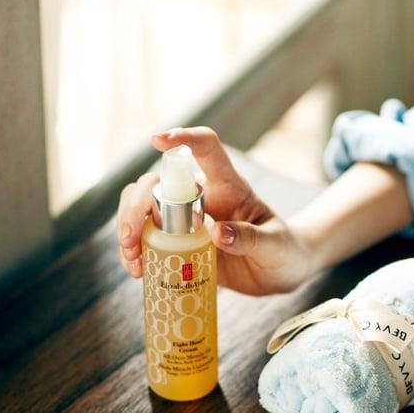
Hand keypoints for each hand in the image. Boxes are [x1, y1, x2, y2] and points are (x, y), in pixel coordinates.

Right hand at [117, 126, 313, 294]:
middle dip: (137, 205)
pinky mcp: (179, 245)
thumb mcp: (275, 246)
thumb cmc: (284, 251)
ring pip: (144, 208)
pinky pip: (148, 241)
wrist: (281, 273)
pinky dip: (136, 253)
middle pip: (158, 183)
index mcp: (229, 187)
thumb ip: (251, 239)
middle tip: (132, 236)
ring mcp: (186, 221)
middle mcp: (202, 198)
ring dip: (129, 228)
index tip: (157, 140)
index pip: (206, 150)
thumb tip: (218, 233)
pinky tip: (139, 270)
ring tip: (133, 259)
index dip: (184, 139)